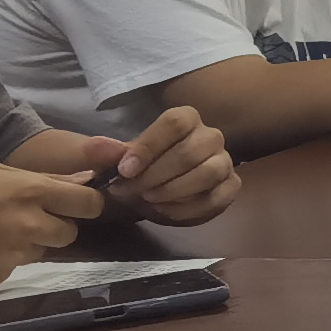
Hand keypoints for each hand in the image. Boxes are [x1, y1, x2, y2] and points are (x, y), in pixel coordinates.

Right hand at [0, 162, 104, 292]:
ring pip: (40, 252)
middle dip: (55, 227)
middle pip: (69, 233)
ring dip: (26, 245)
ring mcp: (13, 256)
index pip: (87, 203)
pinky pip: (11, 269)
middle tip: (25, 220)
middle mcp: (28, 224)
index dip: (87, 205)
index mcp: (27, 191)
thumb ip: (36, 179)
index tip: (78, 205)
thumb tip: (82, 181)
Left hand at [81, 106, 238, 225]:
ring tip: (149, 199)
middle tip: (132, 190)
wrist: (152, 192)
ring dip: (174, 191)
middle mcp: (210, 136)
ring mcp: (225, 161)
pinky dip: (189, 209)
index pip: (174, 123)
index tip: (125, 170)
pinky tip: (166, 211)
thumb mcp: (115, 161)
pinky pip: (217, 198)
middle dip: (156, 175)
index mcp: (186, 119)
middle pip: (190, 151)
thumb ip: (105, 154)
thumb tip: (99, 148)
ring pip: (208, 173)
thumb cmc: (137, 170)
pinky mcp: (231, 187)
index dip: (149, 147)